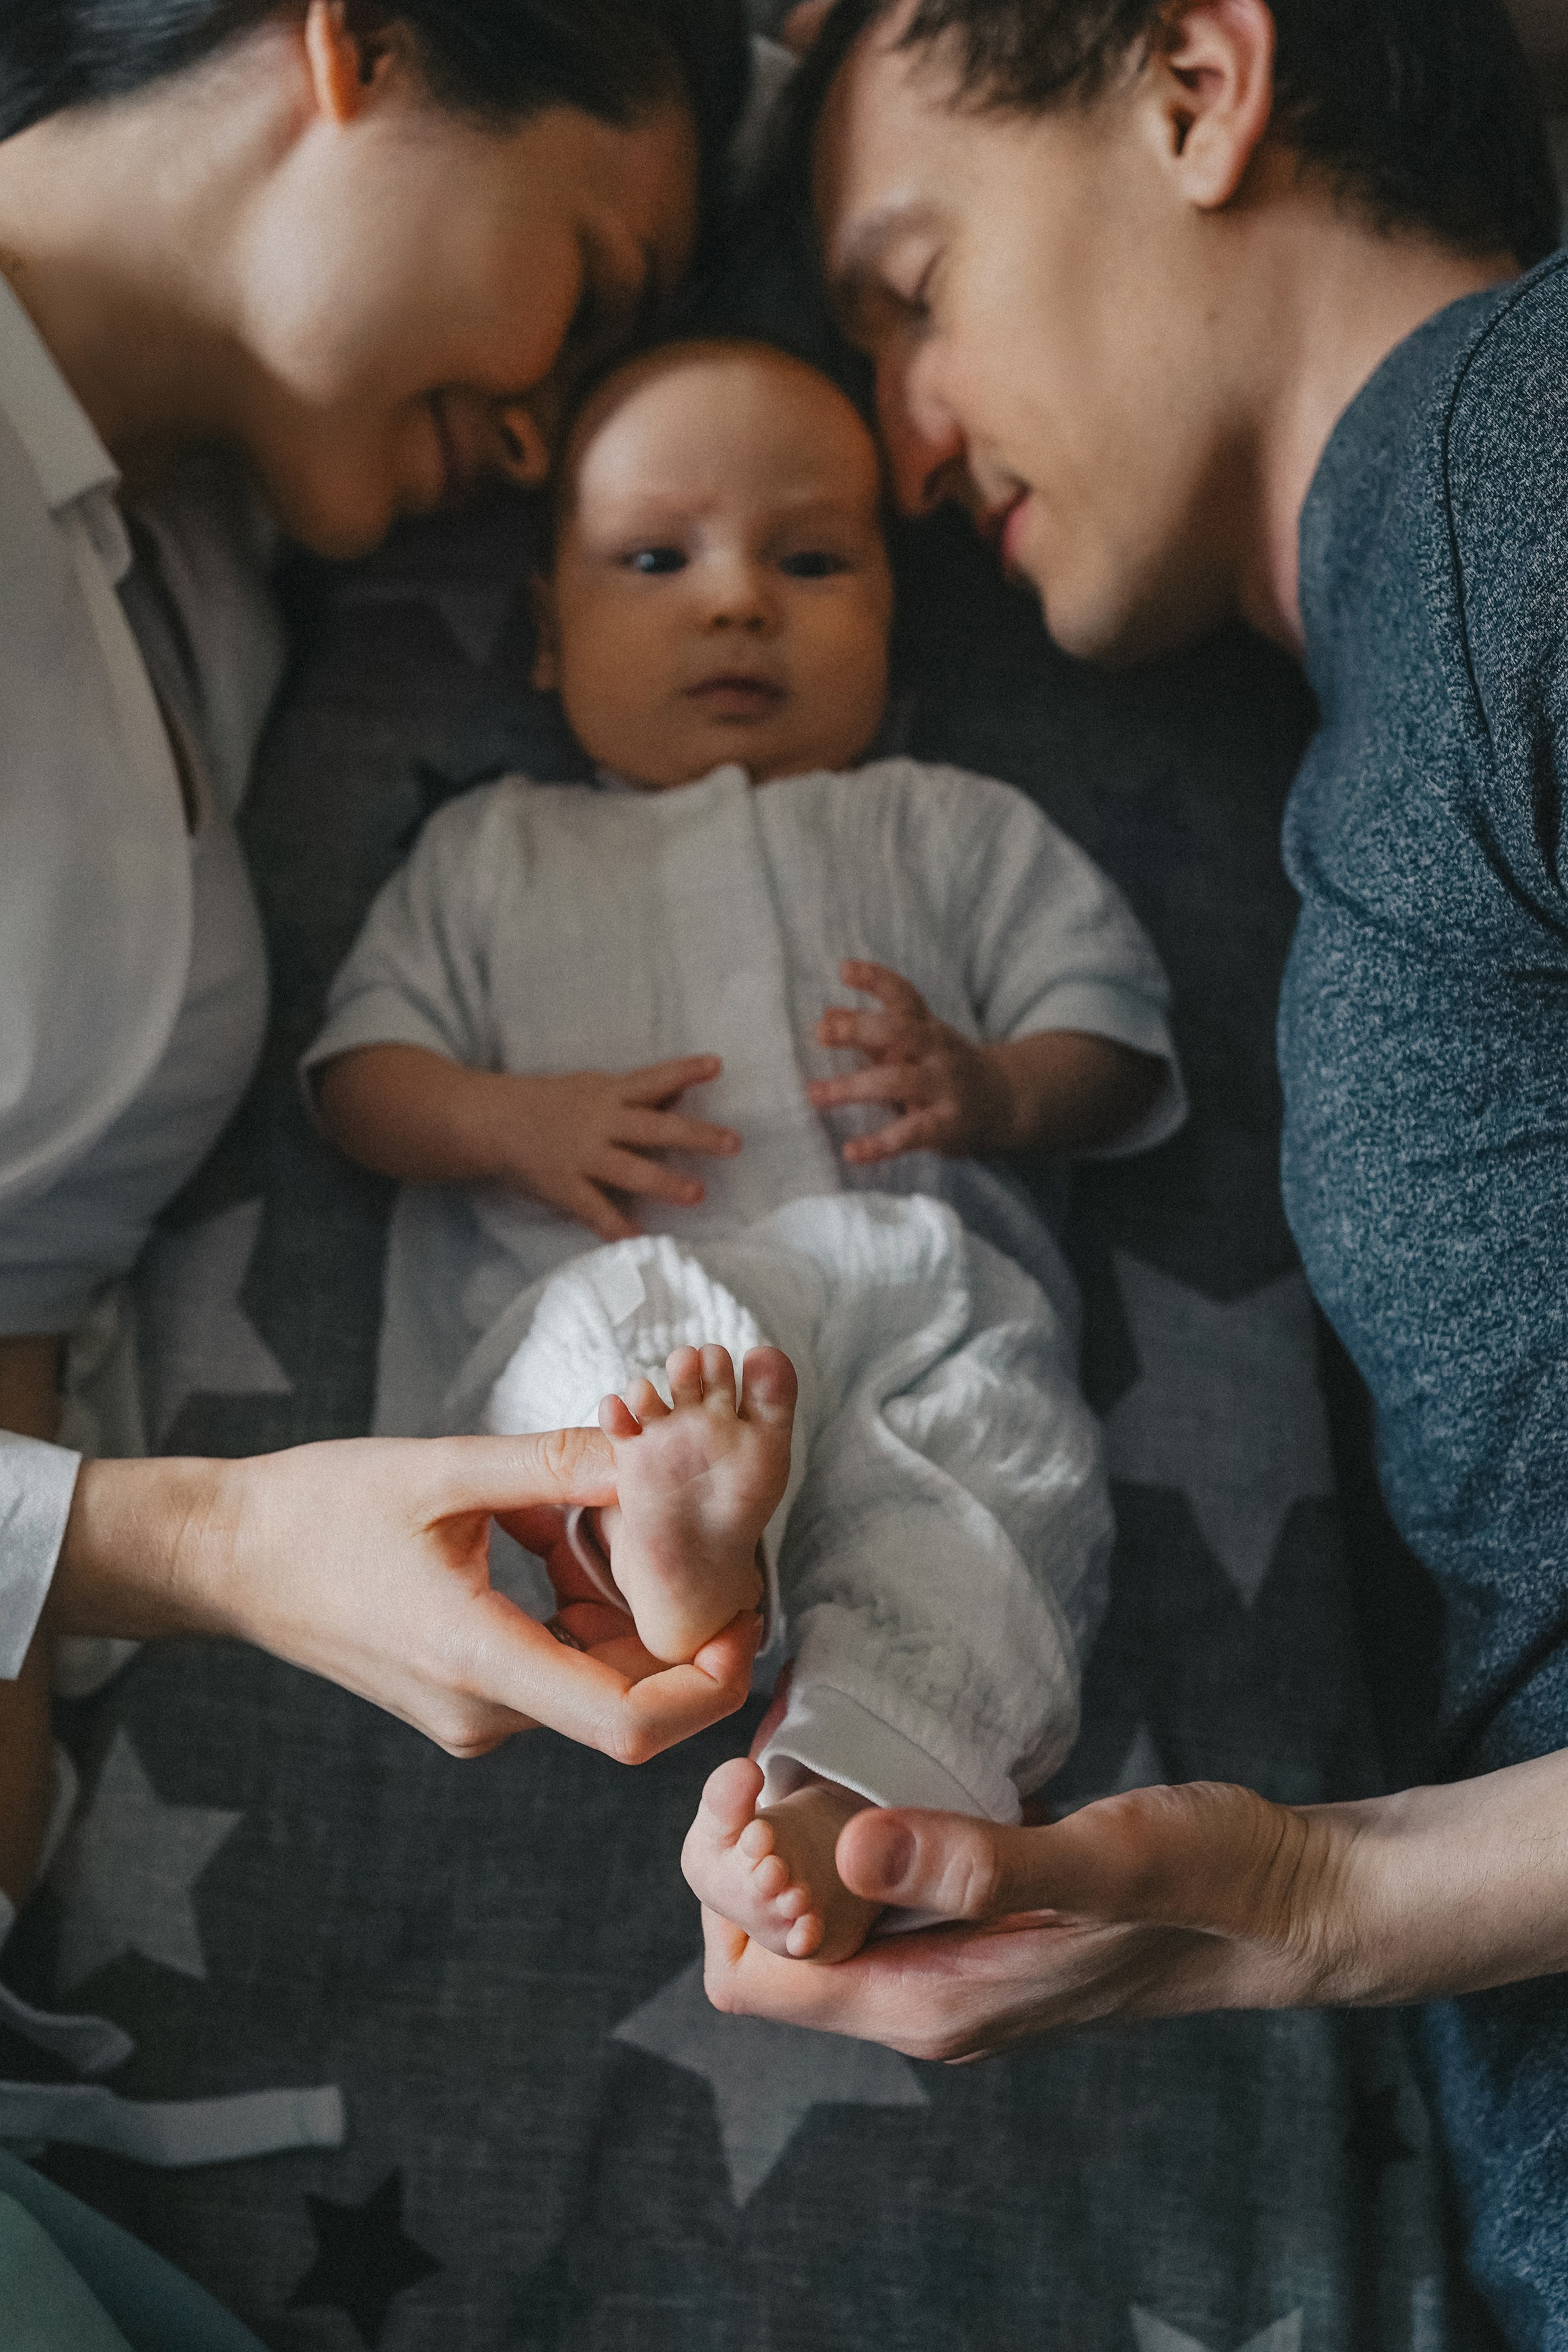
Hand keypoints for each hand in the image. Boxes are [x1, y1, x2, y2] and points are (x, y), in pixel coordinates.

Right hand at [49, 1432, 760, 1764]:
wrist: (231, 1556)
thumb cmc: (321, 1509)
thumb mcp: (445, 1468)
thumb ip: (557, 1463)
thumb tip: (656, 1450)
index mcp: (478, 1663)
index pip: (629, 1724)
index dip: (706, 1688)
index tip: (746, 1622)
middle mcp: (482, 1714)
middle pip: (625, 1701)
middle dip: (680, 1632)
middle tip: (713, 1545)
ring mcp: (472, 1716)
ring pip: (593, 1681)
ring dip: (625, 1611)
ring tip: (614, 1520)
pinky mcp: (465, 1699)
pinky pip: (555, 1668)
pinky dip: (582, 1613)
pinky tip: (558, 1539)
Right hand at [487, 1057, 740, 1240]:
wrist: (489, 1121)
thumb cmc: (548, 1102)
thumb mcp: (592, 1087)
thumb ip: (636, 1093)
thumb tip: (682, 1089)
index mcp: (608, 1094)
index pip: (653, 1079)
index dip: (685, 1071)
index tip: (716, 1065)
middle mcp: (600, 1123)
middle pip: (655, 1128)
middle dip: (695, 1136)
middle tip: (733, 1143)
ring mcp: (583, 1157)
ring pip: (631, 1170)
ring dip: (666, 1183)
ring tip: (698, 1194)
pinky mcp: (566, 1188)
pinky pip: (596, 1211)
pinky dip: (617, 1228)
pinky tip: (641, 1242)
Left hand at [700, 1782, 1344, 2059]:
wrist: (1288, 1901)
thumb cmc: (1210, 1881)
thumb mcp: (1107, 1860)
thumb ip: (983, 1866)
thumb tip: (849, 1850)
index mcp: (934, 2002)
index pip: (752, 1978)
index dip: (729, 1887)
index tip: (759, 1788)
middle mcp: (926, 1999)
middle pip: (765, 1950)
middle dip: (743, 1856)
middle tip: (772, 1754)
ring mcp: (950, 1965)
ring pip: (814, 1917)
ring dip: (790, 1839)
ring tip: (810, 1749)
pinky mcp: (975, 1924)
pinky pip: (870, 1890)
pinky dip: (845, 1830)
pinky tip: (870, 1764)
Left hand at [808, 961, 1012, 1164]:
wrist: (1005, 1101)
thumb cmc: (944, 1068)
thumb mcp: (915, 1044)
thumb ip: (873, 1032)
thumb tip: (826, 1014)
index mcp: (927, 1027)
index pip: (903, 995)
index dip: (875, 979)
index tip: (844, 969)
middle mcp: (937, 1051)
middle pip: (900, 1031)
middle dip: (860, 1029)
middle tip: (822, 1032)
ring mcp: (944, 1086)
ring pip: (897, 1081)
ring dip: (853, 1087)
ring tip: (815, 1093)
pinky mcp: (947, 1124)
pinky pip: (910, 1134)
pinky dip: (879, 1144)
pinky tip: (851, 1151)